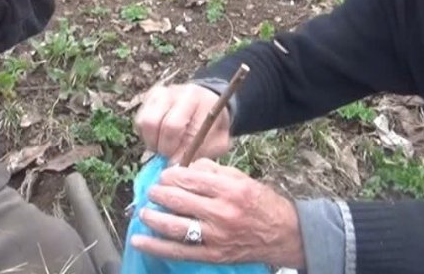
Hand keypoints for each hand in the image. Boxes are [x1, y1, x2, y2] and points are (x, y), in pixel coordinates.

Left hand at [131, 159, 305, 267]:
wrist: (284, 235)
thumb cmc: (262, 203)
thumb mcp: (242, 179)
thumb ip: (213, 171)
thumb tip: (185, 167)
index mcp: (230, 189)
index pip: (190, 179)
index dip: (171, 176)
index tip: (164, 176)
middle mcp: (222, 213)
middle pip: (179, 201)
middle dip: (159, 194)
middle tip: (152, 191)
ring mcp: (216, 236)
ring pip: (175, 226)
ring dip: (153, 217)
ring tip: (144, 211)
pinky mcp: (213, 255)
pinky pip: (179, 251)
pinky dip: (156, 246)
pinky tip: (139, 240)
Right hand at [135, 84, 232, 163]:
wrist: (209, 104)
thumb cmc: (214, 127)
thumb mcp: (219, 142)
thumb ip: (201, 153)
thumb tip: (176, 164)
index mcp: (200, 100)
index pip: (176, 127)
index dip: (174, 150)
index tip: (178, 164)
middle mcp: (178, 92)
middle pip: (158, 124)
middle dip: (164, 148)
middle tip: (171, 158)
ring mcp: (162, 93)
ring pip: (146, 122)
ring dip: (153, 142)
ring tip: (164, 149)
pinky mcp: (150, 98)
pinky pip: (139, 122)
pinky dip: (146, 136)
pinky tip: (160, 140)